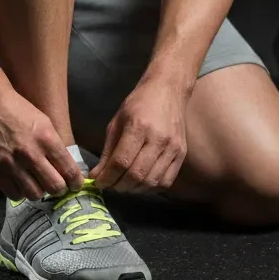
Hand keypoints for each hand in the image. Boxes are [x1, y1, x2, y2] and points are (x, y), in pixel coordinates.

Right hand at [0, 87, 84, 200]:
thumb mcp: (43, 121)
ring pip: (35, 194)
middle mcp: (30, 153)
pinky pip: (14, 194)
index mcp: (46, 138)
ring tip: (38, 183)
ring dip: (40, 191)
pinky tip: (22, 184)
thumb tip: (66, 168)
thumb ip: (54, 146)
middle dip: (60, 189)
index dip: (75, 181)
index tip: (75, 184)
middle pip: (54, 187)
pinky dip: (21, 192)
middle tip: (58, 185)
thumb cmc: (17, 109)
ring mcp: (11, 163)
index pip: (68, 170)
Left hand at [88, 79, 187, 193]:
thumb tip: (96, 176)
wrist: (168, 90)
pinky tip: (141, 182)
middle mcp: (158, 139)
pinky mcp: (182, 154)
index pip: (121, 161)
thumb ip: (108, 151)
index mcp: (138, 126)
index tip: (98, 182)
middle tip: (110, 185)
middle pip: (136, 175)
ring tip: (124, 184)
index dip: (107, 177)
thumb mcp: (117, 121)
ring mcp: (173, 148)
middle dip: (119, 186)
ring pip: (151, 181)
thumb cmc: (138, 103)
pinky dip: (151, 187)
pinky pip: (166, 181)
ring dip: (134, 189)